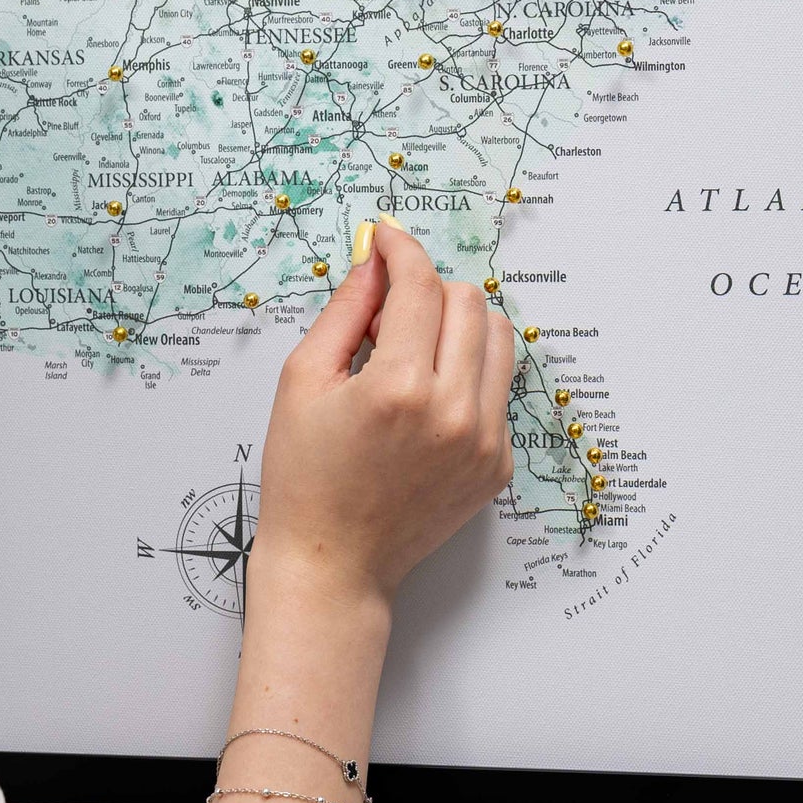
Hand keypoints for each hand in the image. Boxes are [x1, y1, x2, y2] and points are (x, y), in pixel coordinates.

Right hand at [252, 220, 515, 604]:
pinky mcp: (497, 465)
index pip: (420, 287)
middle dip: (428, 291)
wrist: (332, 563)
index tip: (387, 239)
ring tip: (411, 354)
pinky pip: (497, 390)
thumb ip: (343, 312)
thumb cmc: (304, 478)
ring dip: (458, 326)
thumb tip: (374, 262)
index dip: (402, 251)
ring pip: (499, 339)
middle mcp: (453, 413)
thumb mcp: (302, 383)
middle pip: (469, 303)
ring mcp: (484, 442)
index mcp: (399, 389)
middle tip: (386, 317)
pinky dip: (466, 376)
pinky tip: (423, 402)